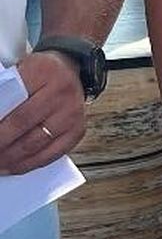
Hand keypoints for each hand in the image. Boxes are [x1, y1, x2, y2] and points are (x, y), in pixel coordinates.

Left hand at [0, 51, 87, 173]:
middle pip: (22, 126)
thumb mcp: (20, 73)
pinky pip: (50, 154)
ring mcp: (73, 113)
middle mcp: (63, 93)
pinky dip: (28, 164)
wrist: (69, 71)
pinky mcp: (78, 130)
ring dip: (9, 158)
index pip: (13, 107)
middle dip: (0, 144)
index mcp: (44, 72)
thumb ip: (5, 94)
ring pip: (35, 144)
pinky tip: (12, 166)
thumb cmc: (38, 75)